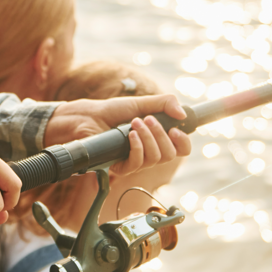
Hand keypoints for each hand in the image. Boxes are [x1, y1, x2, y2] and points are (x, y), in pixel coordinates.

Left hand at [45, 95, 190, 177]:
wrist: (88, 116)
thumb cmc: (112, 111)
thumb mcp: (141, 103)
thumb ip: (164, 103)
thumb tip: (183, 113)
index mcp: (157, 138)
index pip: (180, 149)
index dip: (183, 142)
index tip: (176, 129)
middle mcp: (149, 152)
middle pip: (171, 155)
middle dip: (161, 135)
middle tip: (147, 120)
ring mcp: (135, 161)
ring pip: (155, 159)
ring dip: (147, 138)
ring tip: (134, 123)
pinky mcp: (121, 168)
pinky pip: (137, 164)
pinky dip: (136, 147)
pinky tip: (129, 136)